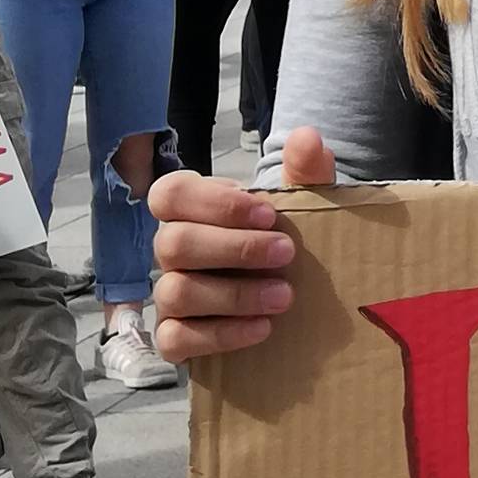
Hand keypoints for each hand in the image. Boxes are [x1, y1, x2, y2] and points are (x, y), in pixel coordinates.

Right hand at [148, 126, 332, 360]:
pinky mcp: (175, 336)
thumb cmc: (286, 237)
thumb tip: (308, 137)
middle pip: (173, 244)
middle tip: (287, 254)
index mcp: (190, 210)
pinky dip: (219, 335)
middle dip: (234, 249)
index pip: (171, 194)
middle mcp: (171, 251)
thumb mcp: (303, 202)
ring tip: (284, 296)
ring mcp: (169, 295)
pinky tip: (262, 329)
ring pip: (175, 292)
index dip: (214, 203)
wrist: (299, 290)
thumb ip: (305, 170)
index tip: (267, 213)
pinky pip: (175, 339)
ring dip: (233, 294)